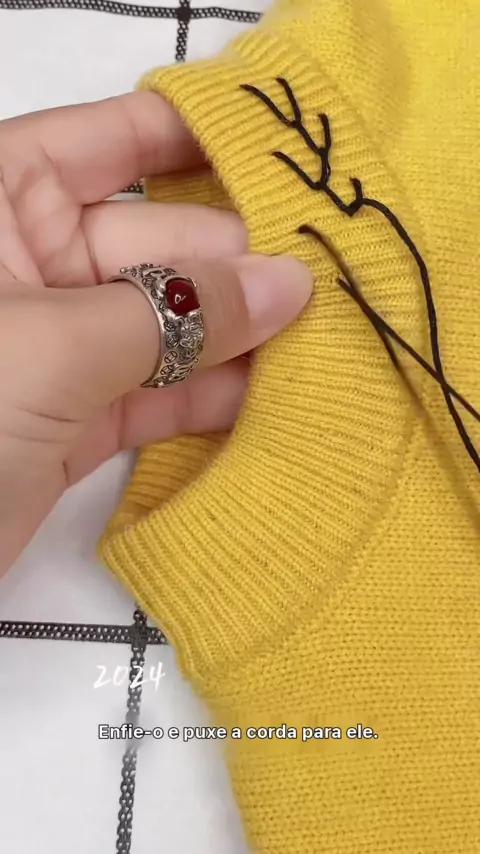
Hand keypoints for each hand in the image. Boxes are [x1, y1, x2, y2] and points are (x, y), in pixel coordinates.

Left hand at [0, 91, 311, 572]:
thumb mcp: (53, 347)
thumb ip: (177, 316)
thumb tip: (292, 282)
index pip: (106, 140)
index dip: (192, 137)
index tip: (282, 153)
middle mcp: (29, 265)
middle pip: (156, 240)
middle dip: (237, 259)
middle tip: (333, 274)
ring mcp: (55, 347)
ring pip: (163, 324)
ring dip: (236, 334)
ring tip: (326, 334)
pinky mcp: (72, 421)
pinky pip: (154, 393)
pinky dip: (207, 396)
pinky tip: (275, 393)